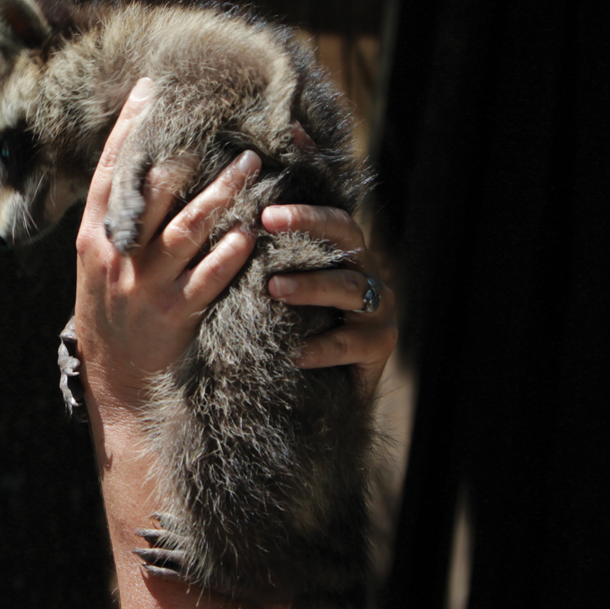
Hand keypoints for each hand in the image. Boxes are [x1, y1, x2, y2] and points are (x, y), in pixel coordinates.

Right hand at [74, 79, 257, 423]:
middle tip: (227, 131)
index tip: (152, 88)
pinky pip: (209, 276)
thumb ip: (117, 219)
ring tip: (251, 167)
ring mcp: (147, 285)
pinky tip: (252, 232)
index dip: (130, 128)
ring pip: (187, 229)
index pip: (111, 172)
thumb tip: (146, 163)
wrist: (116, 380)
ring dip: (222, 195)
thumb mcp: (98, 263)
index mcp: (94, 238)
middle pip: (154, 194)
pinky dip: (231, 253)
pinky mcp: (176, 313)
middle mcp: (118, 256)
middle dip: (191, 157)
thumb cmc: (112, 312)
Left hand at [263, 204, 396, 398]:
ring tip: (274, 289)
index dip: (304, 214)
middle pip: (346, 243)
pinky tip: (294, 353)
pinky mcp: (380, 344)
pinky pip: (351, 342)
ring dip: (310, 286)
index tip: (265, 214)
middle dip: (307, 232)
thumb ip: (267, 268)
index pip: (332, 223)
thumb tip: (228, 236)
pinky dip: (321, 347)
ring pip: (349, 289)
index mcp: (344, 257)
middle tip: (265, 233)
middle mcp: (366, 275)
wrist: (319, 394)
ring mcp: (378, 309)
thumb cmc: (291, 332)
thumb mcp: (280, 297)